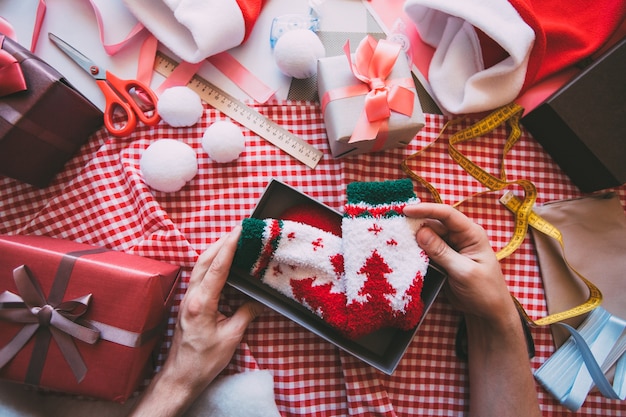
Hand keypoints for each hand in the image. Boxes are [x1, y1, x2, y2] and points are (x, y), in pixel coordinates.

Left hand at [129, 227, 262, 416]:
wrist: (181, 376)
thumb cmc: (204, 361)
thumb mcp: (231, 337)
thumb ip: (246, 314)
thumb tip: (259, 301)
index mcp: (201, 303)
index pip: (216, 268)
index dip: (229, 247)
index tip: (239, 231)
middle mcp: (191, 296)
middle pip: (204, 260)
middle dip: (221, 242)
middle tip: (239, 230)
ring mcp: (188, 299)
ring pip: (200, 266)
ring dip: (215, 250)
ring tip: (232, 240)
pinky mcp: (189, 304)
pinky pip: (200, 276)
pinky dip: (212, 264)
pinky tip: (221, 263)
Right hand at [404, 202, 517, 326]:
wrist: (488, 312)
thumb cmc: (484, 291)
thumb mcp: (464, 271)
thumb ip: (442, 252)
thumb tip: (420, 232)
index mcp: (471, 233)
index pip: (447, 214)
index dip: (426, 210)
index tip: (405, 211)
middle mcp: (460, 236)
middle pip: (434, 223)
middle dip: (415, 223)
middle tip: (394, 225)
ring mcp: (451, 247)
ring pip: (428, 236)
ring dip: (414, 237)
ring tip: (395, 236)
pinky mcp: (443, 258)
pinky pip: (426, 249)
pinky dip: (416, 249)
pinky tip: (404, 250)